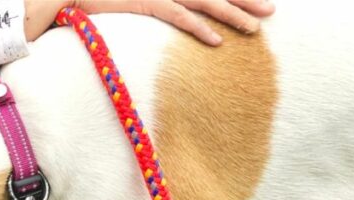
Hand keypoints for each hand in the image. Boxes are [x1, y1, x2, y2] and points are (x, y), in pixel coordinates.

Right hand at [23, 0, 276, 44]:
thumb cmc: (81, 0)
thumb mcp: (122, 2)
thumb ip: (147, 5)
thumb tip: (165, 12)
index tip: (250, 1)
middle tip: (272, 10)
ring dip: (232, 12)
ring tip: (258, 27)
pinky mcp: (137, 0)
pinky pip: (174, 14)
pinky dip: (197, 27)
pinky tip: (217, 42)